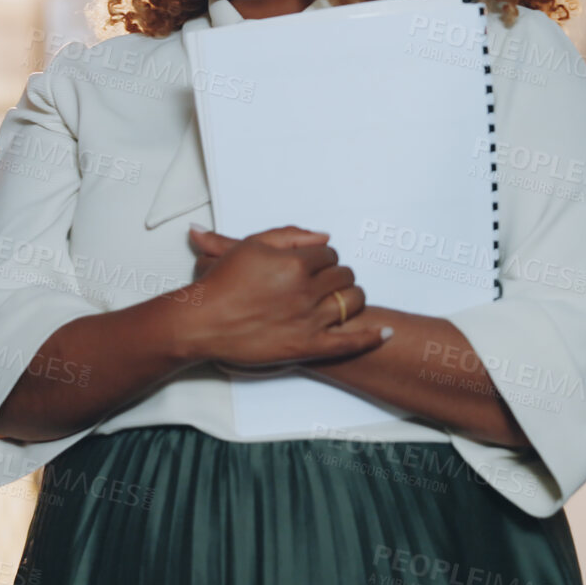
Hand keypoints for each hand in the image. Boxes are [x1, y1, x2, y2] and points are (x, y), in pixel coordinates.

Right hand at [180, 226, 386, 368]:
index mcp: (294, 263)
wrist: (201, 323)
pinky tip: (385, 334)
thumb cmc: (220, 283)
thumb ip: (289, 236)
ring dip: (351, 298)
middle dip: (337, 276)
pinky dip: (370, 338)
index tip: (313, 265)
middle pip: (345, 276)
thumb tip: (324, 236)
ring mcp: (309, 321)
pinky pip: (348, 343)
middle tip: (323, 283)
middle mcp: (306, 291)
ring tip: (340, 301)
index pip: (329, 253)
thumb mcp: (249, 246)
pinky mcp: (307, 347)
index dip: (323, 258)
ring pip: (352, 303)